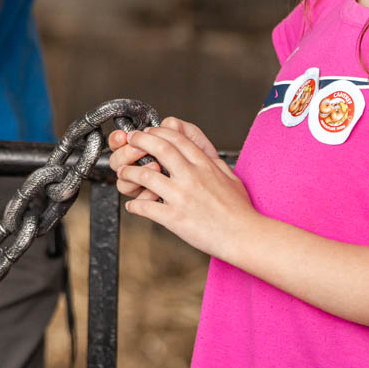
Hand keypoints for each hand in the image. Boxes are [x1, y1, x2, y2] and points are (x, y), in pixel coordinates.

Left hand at [110, 120, 258, 262]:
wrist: (244, 236)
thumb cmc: (240, 211)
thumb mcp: (231, 177)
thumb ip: (214, 163)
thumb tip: (203, 153)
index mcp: (205, 165)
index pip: (177, 138)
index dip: (158, 131)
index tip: (148, 131)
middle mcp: (192, 177)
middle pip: (160, 148)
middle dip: (140, 140)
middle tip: (130, 140)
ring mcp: (181, 197)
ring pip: (146, 175)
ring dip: (130, 171)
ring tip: (123, 171)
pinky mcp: (175, 218)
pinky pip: (147, 208)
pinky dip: (135, 205)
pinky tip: (132, 205)